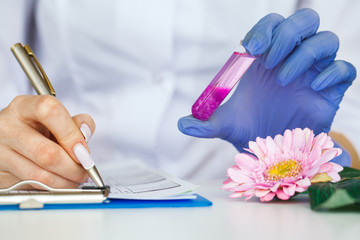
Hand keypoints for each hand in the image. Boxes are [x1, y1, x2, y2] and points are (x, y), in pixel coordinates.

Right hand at [0, 95, 94, 188]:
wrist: (7, 139)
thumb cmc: (36, 127)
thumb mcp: (56, 118)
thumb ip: (77, 123)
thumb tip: (85, 133)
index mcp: (24, 107)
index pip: (49, 112)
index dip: (71, 134)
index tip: (83, 150)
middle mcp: (8, 127)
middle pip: (46, 152)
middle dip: (73, 167)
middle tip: (85, 170)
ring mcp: (1, 151)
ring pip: (40, 175)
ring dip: (65, 181)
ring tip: (76, 178)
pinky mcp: (0, 174)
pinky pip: (33, 186)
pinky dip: (54, 188)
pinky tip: (61, 182)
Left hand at [178, 8, 355, 164]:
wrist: (274, 153)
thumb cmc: (250, 131)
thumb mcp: (226, 126)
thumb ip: (205, 123)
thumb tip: (182, 124)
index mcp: (266, 59)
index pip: (272, 25)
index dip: (263, 30)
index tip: (249, 50)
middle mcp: (292, 60)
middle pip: (303, 22)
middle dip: (286, 34)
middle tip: (268, 59)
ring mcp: (314, 74)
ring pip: (326, 40)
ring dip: (304, 53)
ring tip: (282, 78)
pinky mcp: (331, 91)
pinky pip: (345, 68)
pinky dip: (333, 72)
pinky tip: (313, 88)